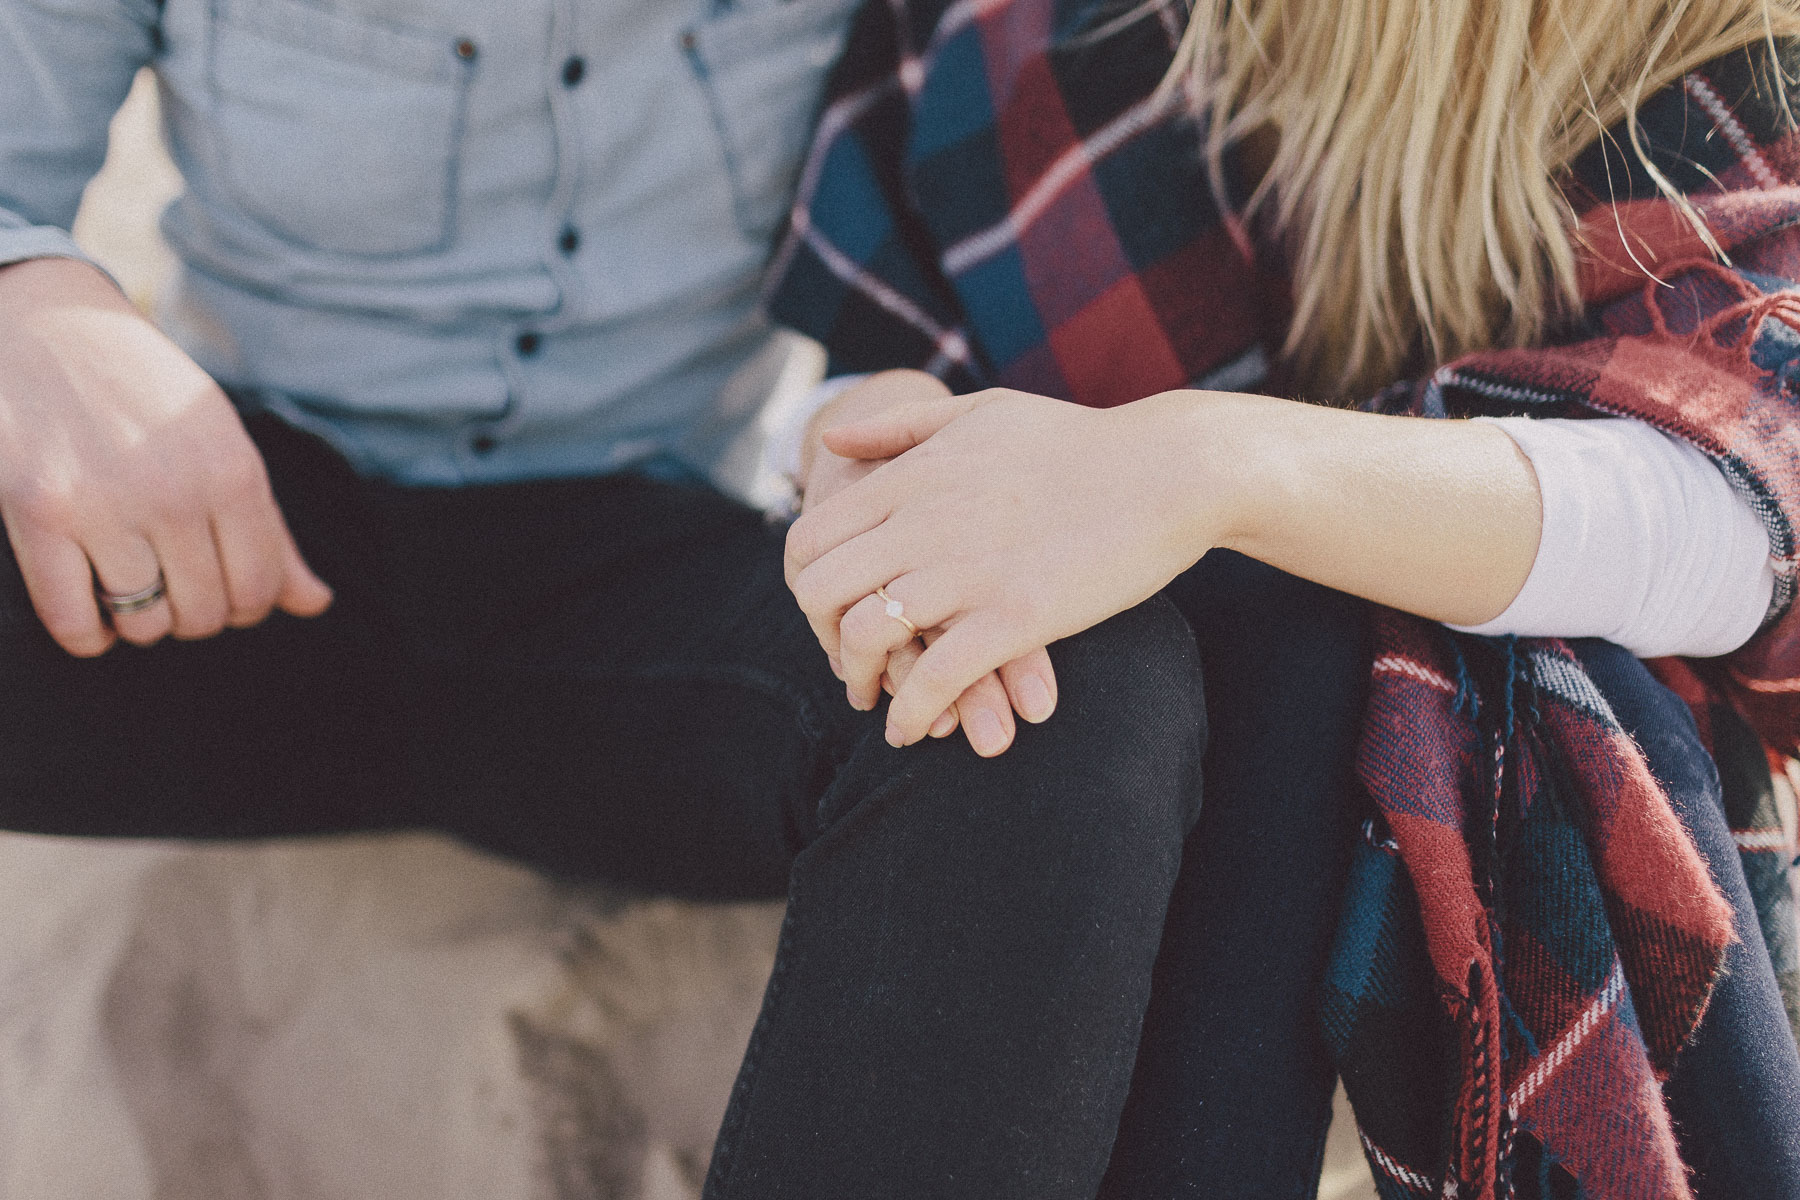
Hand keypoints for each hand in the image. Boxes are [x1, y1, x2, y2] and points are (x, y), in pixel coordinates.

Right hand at [0, 258, 332, 656]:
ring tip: (128, 581)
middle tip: (170, 580)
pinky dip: (87, 632)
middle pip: (205, 613)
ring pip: (145, 624)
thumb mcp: (221, 442)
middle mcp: (176, 493)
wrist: (44, 323)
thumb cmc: (143, 390)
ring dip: (139, 619)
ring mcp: (105, 505)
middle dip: (192, 611)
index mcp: (234, 472)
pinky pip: (74, 622)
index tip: (218, 583)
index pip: (261, 589)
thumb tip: (317, 603)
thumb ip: (269, 528)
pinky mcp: (39, 514)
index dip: (243, 603)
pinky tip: (91, 601)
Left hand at [795, 370, 1057, 755]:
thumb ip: (900, 425)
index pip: (812, 538)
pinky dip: (912, 712)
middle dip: (822, 638)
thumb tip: (829, 437)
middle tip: (847, 662)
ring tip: (875, 701)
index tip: (832, 611)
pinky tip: (913, 729)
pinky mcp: (1016, 616)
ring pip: (868, 638)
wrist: (1168, 470)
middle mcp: (926, 521)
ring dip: (860, 681)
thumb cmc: (1078, 440)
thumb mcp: (979, 411)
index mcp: (914, 475)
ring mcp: (969, 570)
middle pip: (822, 592)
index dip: (808, 585)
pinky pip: (935, 678)